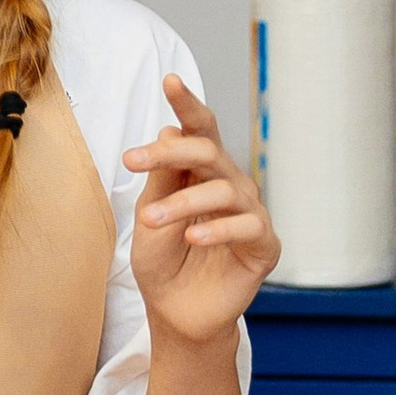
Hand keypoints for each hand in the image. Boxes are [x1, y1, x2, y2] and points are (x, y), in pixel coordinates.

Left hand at [125, 75, 278, 347]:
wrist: (175, 314)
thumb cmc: (163, 263)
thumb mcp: (150, 218)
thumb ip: (161, 180)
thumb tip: (167, 131)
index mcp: (202, 174)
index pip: (199, 131)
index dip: (188, 104)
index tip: (170, 80)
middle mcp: (230, 186)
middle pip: (209, 151)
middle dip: (169, 152)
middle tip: (131, 160)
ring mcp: (251, 213)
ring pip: (224, 189)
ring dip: (182, 203)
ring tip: (150, 220)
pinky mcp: (264, 244)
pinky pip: (247, 226)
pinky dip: (216, 229)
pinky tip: (193, 239)